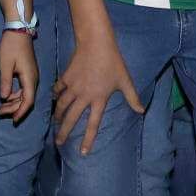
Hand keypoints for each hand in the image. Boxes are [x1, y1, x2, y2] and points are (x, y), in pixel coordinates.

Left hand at [0, 33, 37, 122]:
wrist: (18, 30)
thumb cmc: (11, 46)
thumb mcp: (5, 64)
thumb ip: (5, 82)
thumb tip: (4, 98)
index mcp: (30, 78)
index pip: (28, 100)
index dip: (21, 112)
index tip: (14, 120)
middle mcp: (33, 79)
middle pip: (27, 100)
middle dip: (15, 109)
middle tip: (0, 113)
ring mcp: (31, 76)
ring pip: (25, 95)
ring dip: (14, 102)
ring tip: (1, 108)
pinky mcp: (28, 73)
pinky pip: (24, 89)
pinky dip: (16, 95)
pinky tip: (6, 97)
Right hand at [53, 35, 141, 154]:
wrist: (96, 43)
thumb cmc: (113, 62)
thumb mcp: (125, 80)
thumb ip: (132, 97)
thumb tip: (142, 111)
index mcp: (98, 99)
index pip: (93, 124)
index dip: (87, 139)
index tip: (82, 152)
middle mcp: (84, 96)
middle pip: (71, 118)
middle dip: (64, 132)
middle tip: (59, 143)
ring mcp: (73, 87)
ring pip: (62, 105)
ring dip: (58, 116)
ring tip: (56, 123)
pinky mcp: (66, 78)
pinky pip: (58, 90)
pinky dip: (55, 95)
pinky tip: (54, 99)